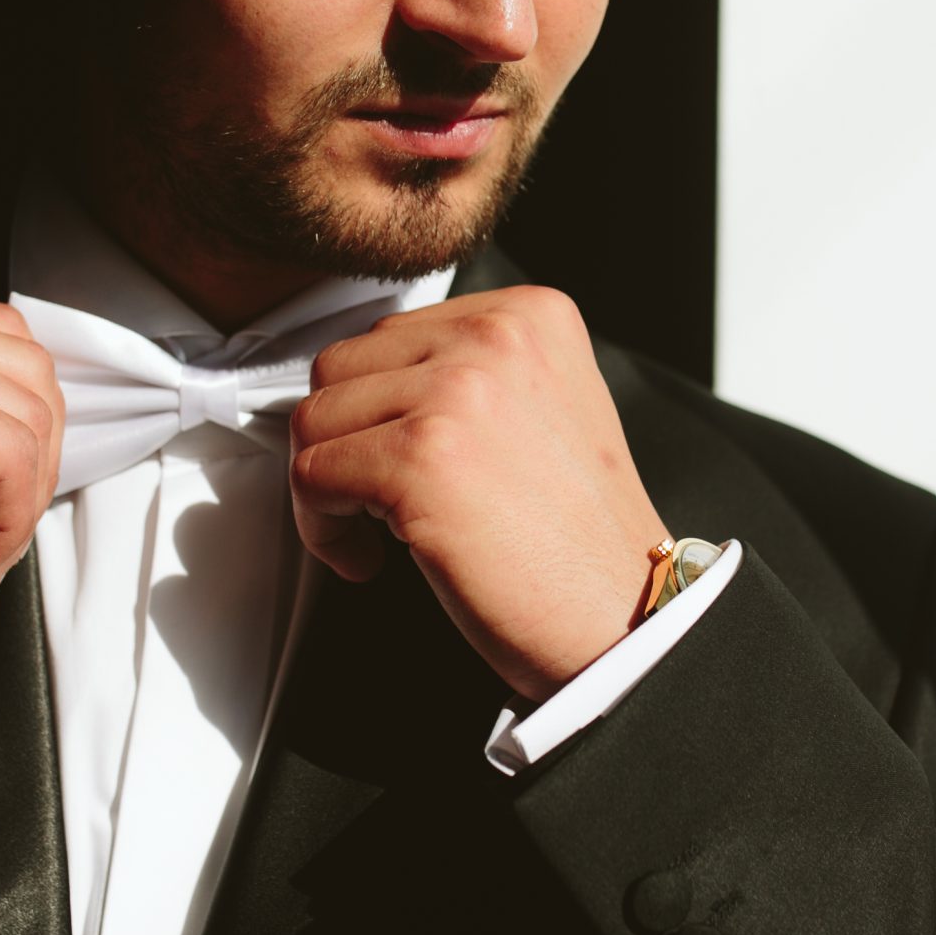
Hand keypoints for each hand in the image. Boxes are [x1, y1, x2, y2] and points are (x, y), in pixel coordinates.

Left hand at [289, 287, 669, 701]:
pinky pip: (312, 475)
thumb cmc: (578, 540)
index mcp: (529, 314)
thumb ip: (468, 372)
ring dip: (326, 487)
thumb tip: (368, 382)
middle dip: (342, 442)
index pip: (388, 335)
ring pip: (315, 420)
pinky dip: (322, 530)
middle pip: (340, 367)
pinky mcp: (422, 458)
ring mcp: (458, 392)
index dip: (374, 410)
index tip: (393, 461)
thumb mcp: (544, 407)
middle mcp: (496, 337)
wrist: (623, 620)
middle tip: (373, 502)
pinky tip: (371, 560)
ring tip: (375, 532)